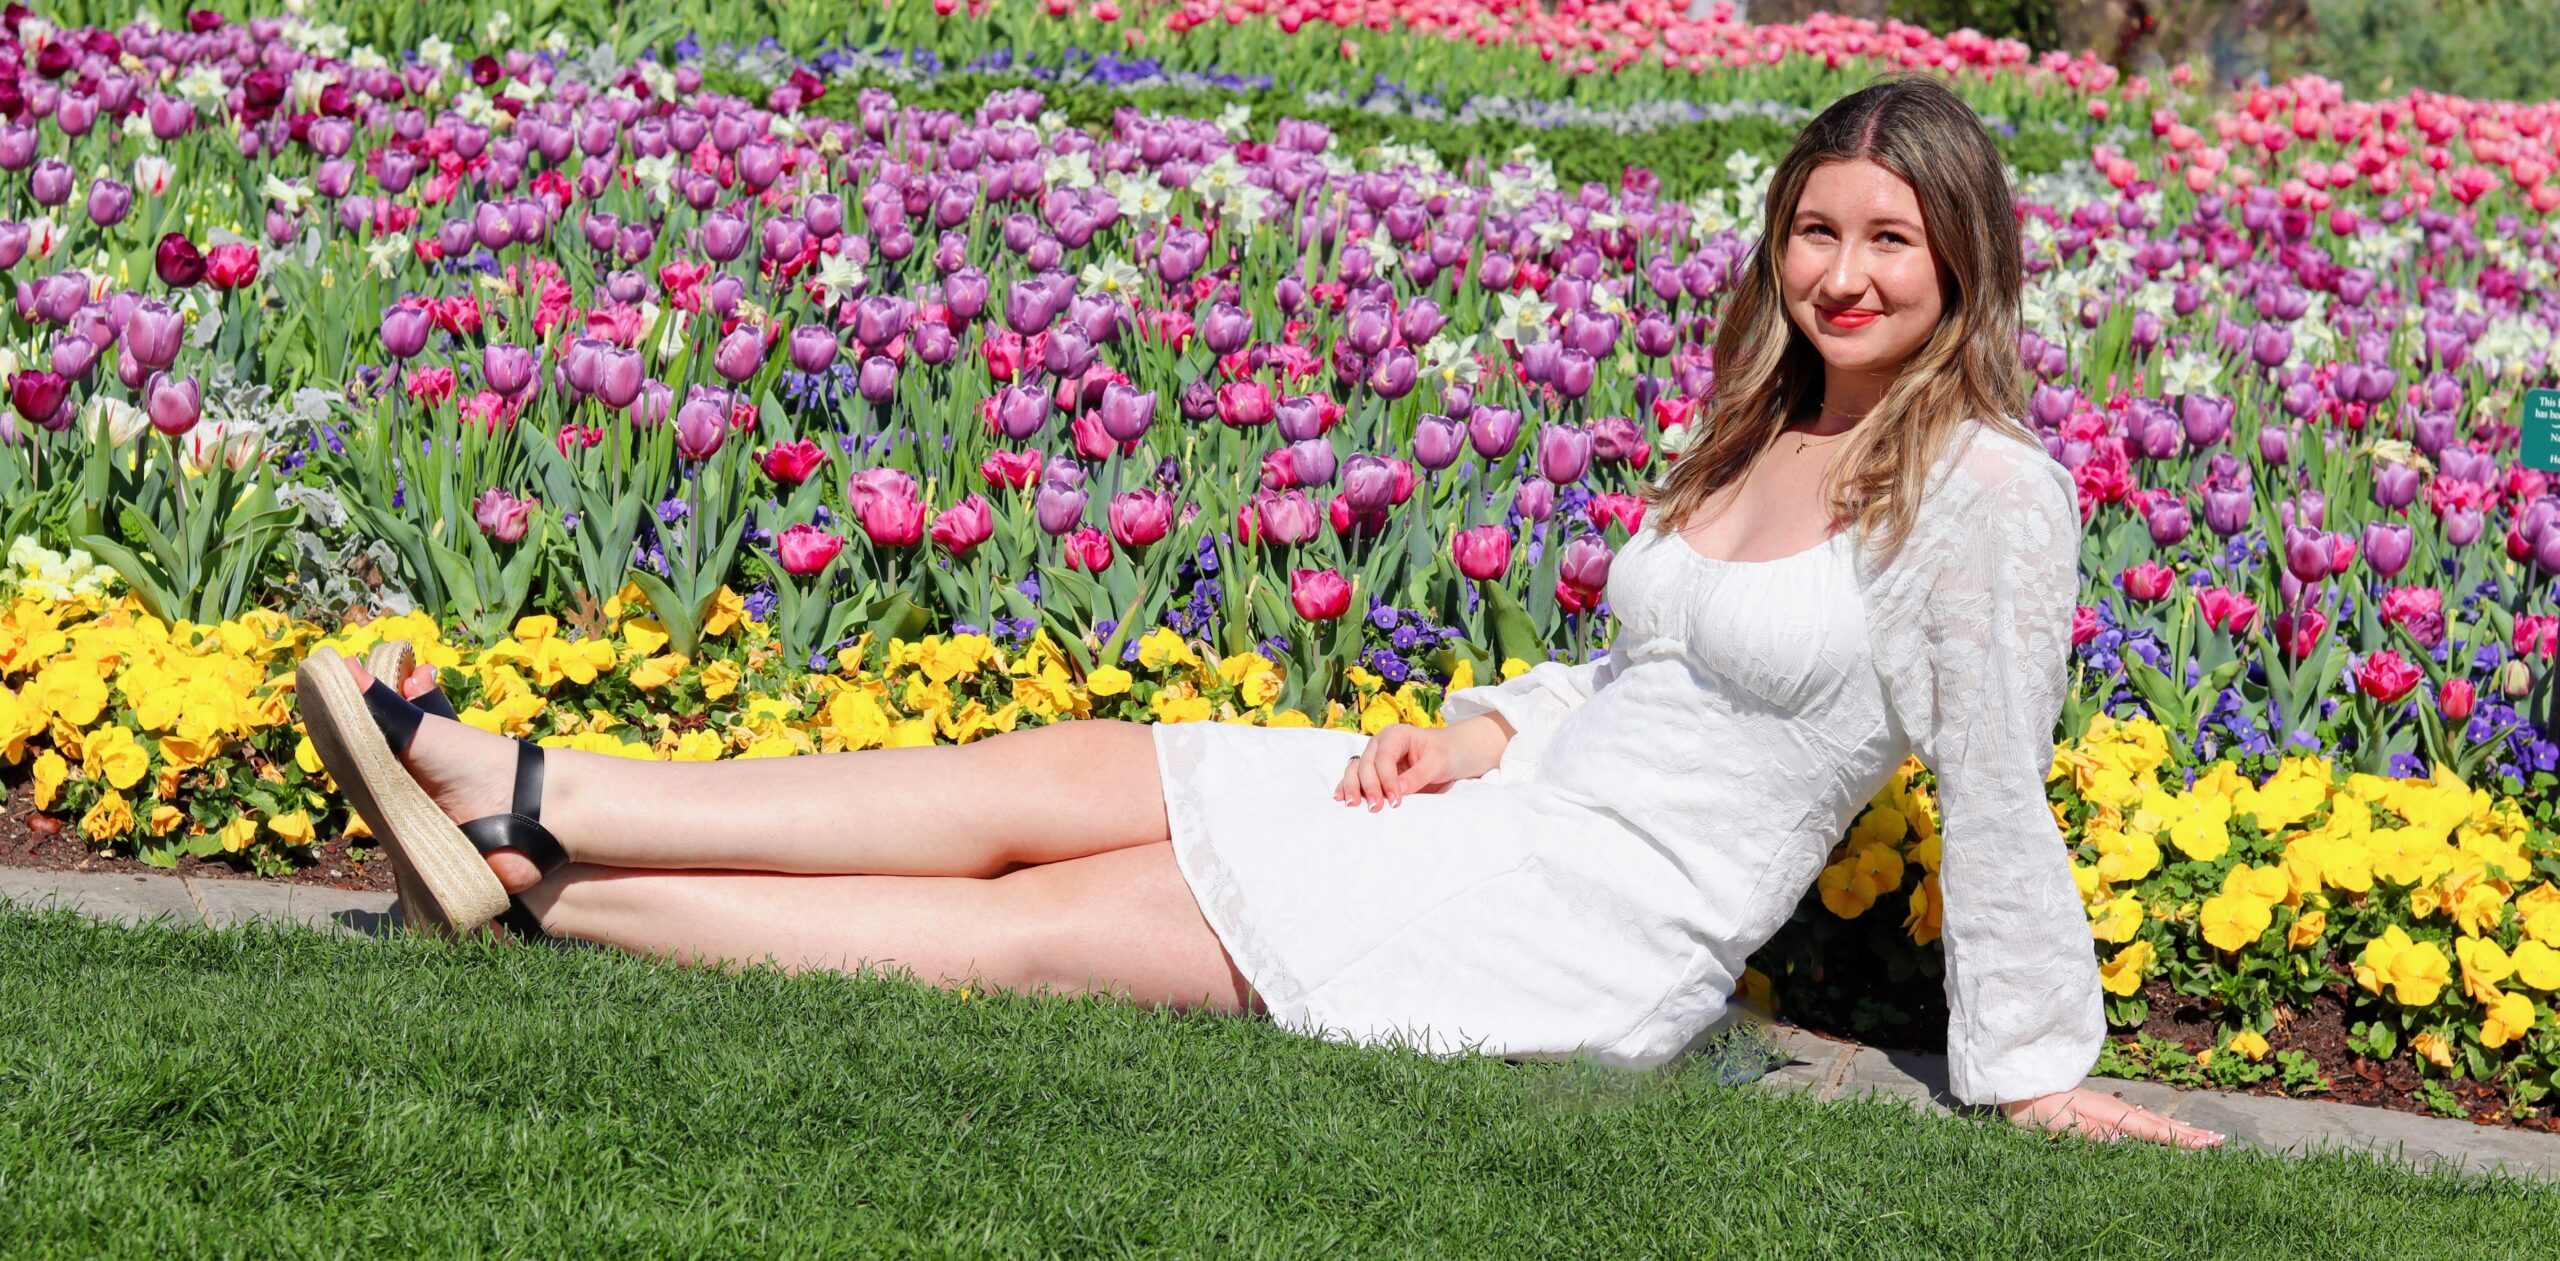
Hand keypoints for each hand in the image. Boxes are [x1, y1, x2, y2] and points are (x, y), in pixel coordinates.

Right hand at [1333, 723, 1467, 810]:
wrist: (1450, 754)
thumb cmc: (1445, 754)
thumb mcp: (1437, 763)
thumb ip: (1417, 776)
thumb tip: (1398, 791)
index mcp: (1396, 735)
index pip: (1384, 758)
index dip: (1386, 780)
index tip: (1394, 800)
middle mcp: (1380, 743)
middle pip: (1366, 764)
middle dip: (1369, 786)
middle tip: (1376, 808)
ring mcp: (1374, 756)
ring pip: (1356, 769)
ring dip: (1352, 786)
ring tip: (1353, 804)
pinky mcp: (1373, 770)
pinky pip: (1356, 776)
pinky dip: (1348, 786)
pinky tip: (1341, 797)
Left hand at [2000, 1087, 2224, 1149]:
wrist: (2019, 1087)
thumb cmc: (2039, 1111)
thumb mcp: (2066, 1126)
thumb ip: (2096, 1134)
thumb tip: (2128, 1141)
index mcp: (2113, 1116)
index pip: (2155, 1132)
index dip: (2183, 1141)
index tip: (2210, 1145)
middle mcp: (2117, 1110)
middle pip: (2160, 1124)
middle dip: (2189, 1134)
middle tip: (2218, 1141)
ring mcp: (2110, 1107)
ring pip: (2151, 1120)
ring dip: (2176, 1128)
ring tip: (2199, 1134)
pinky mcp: (2100, 1108)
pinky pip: (2138, 1119)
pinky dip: (2156, 1124)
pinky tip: (2159, 1126)